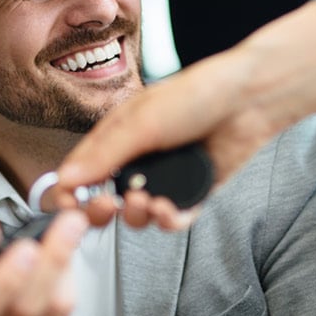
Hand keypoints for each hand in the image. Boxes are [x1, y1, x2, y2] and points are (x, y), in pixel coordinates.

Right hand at [55, 0, 315, 228]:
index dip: (71, 192)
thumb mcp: (141, 122)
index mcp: (118, 137)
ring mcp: (166, 177)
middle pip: (107, 200)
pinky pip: (174, 218)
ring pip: (139, 215)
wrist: (249, 100)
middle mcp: (139, 159)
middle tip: (108, 207)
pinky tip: (168, 210)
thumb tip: (66, 180)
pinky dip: (168, 220)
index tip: (68, 206)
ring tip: (148, 202)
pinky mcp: (194, 192)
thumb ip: (104, 154)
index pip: (82, 172)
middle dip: (102, 210)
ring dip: (138, 216)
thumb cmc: (195, 96)